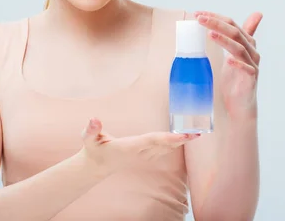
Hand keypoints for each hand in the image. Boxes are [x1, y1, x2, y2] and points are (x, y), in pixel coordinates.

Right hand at [78, 118, 199, 174]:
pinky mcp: (145, 155)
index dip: (166, 138)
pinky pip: (163, 149)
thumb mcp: (88, 139)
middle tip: (196, 133)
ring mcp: (143, 156)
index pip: (151, 141)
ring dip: (180, 142)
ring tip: (195, 134)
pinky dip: (174, 143)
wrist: (96, 166)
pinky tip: (183, 138)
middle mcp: (139, 153)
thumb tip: (94, 119)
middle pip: (163, 145)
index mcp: (129, 147)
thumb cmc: (94, 149)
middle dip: (179, 140)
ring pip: (165, 148)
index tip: (180, 135)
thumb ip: (91, 130)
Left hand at [195, 11, 262, 120]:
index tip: (198, 14)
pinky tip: (229, 60)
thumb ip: (233, 36)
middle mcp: (251, 51)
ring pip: (239, 48)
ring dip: (224, 40)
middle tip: (200, 19)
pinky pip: (246, 69)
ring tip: (210, 34)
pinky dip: (237, 63)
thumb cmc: (235, 79)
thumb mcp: (232, 54)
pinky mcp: (251, 78)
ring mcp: (252, 64)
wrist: (240, 104)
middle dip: (217, 24)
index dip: (215, 17)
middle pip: (235, 32)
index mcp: (246, 42)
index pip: (231, 23)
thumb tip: (247, 17)